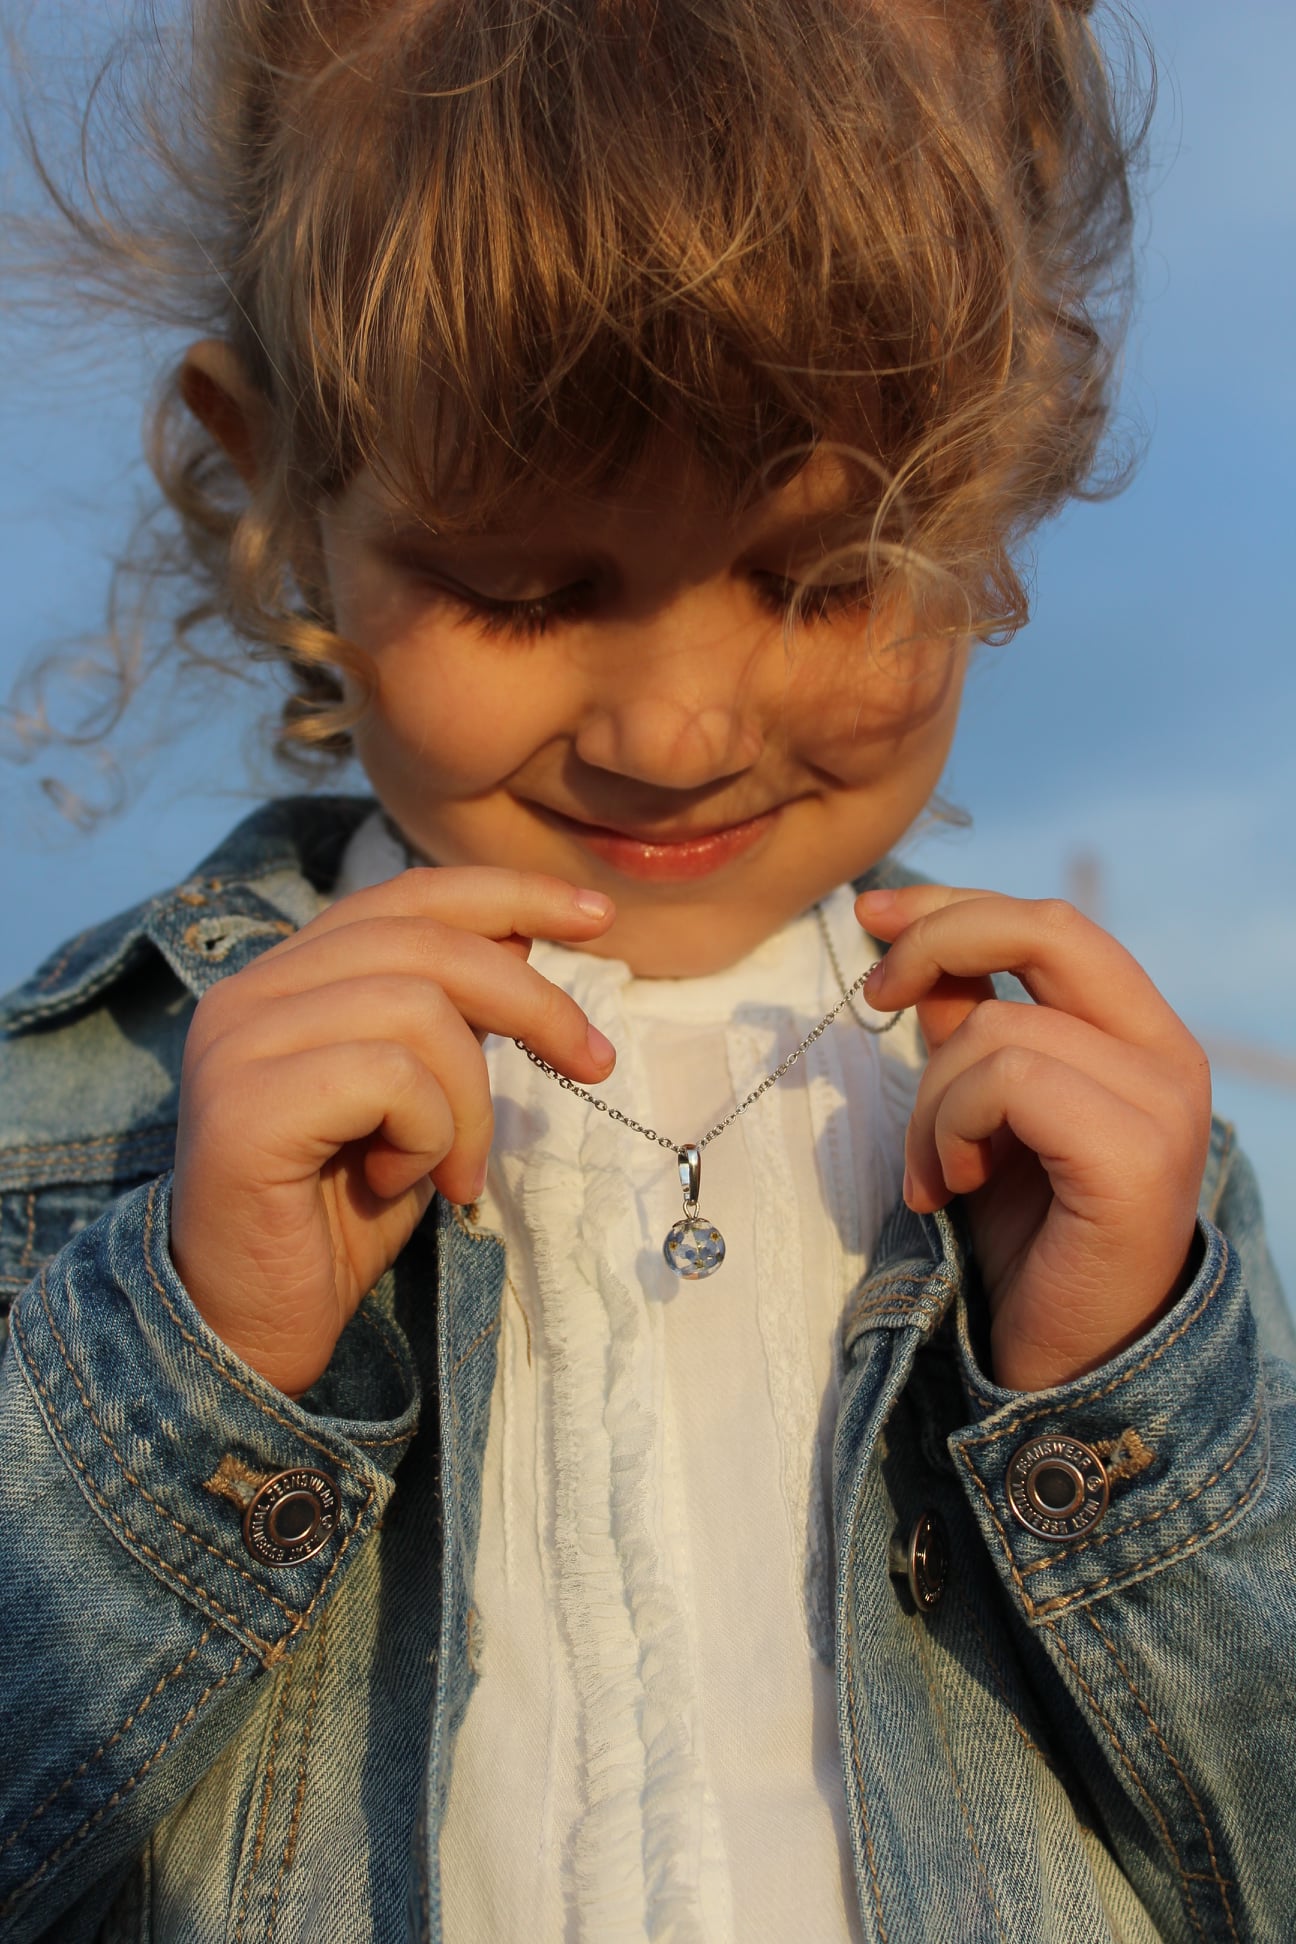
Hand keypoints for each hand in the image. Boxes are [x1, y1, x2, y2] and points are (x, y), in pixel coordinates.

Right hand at [171, 868, 616, 1395]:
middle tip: (594, 1064)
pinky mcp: (245, 1104)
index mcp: (288, 976)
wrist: (255, 1322)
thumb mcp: (417, 1096)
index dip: (507, 893)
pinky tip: (400, 1182)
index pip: (407, 896)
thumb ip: (445, 1015)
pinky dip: (427, 1134)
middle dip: (532, 1000)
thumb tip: (519, 936)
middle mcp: (250, 992)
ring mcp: (239, 1042)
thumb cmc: (340, 1212)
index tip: (598, 916)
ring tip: (455, 1171)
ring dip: (470, 1102)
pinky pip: (390, 1077)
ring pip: (419, 1010)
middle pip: (427, 942)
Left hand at [856, 885, 1211, 1391]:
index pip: (1051, 924)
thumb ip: (967, 1027)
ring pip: (998, 1027)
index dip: (955, 905)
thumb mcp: (981, 1111)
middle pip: (1047, 928)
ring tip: (931, 1171)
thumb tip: (913, 947)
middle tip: (875, 998)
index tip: (870, 914)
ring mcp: (1161, 1105)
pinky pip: (1010, 1081)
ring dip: (929, 1102)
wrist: (1062, 1361)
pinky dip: (952, 1129)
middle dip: (939, 941)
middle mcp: (1168, 1056)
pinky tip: (950, 1185)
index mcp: (1139, 1035)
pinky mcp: (1134, 1156)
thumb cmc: (1023, 1238)